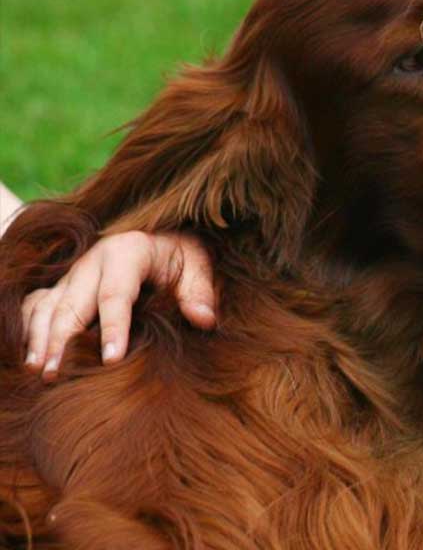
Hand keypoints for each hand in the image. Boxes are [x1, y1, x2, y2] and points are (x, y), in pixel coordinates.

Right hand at [21, 231, 216, 379]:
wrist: (160, 238)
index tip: (111, 360)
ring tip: (39, 371)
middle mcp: (93, 261)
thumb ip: (200, 291)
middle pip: (72, 303)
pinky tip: (29, 357)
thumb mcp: (198, 264)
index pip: (116, 293)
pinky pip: (35, 305)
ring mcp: (73, 274)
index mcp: (127, 251)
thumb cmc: (179, 257)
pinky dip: (29, 330)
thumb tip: (203, 319)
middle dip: (63, 340)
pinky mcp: (61, 286)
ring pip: (47, 306)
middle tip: (57, 374)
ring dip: (40, 339)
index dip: (113, 328)